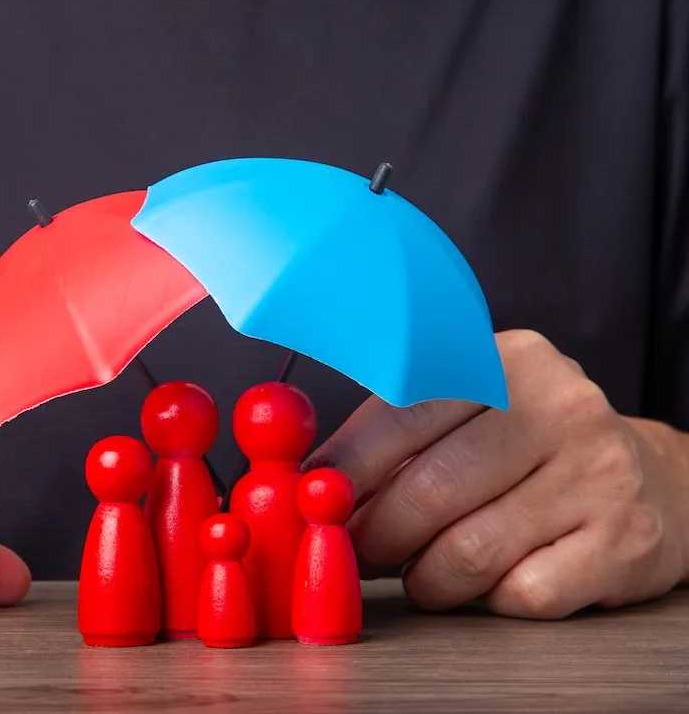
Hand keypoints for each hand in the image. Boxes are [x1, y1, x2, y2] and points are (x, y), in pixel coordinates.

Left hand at [303, 330, 688, 618]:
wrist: (653, 482)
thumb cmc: (529, 449)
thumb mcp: (472, 410)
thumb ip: (396, 433)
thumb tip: (309, 483)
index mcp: (509, 361)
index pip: (404, 413)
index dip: (347, 466)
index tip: (312, 497)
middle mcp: (562, 408)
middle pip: (431, 489)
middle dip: (375, 534)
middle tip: (357, 551)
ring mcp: (599, 476)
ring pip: (469, 551)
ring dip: (424, 576)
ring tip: (418, 571)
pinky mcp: (623, 545)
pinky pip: (522, 592)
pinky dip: (487, 599)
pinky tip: (487, 582)